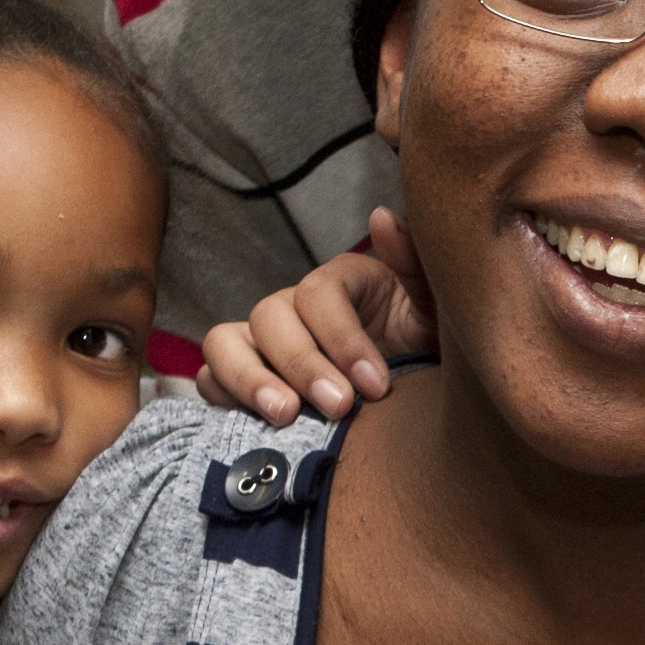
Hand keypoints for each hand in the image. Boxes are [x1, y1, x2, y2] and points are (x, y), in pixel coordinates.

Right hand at [195, 208, 438, 425]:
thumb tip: (381, 217)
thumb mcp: (435, 309)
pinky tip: (258, 427)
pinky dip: (223, 398)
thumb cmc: (424, 347)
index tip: (376, 385)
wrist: (417, 395)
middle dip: (302, 364)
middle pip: (269, 316)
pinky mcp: (242, 382)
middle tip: (340, 408)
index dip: (342, 338)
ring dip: (249, 379)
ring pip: (224, 344)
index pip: (318, 294)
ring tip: (285, 417)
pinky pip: (210, 381)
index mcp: (338, 283)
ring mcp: (261, 345)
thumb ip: (415, 263)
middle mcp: (292, 308)